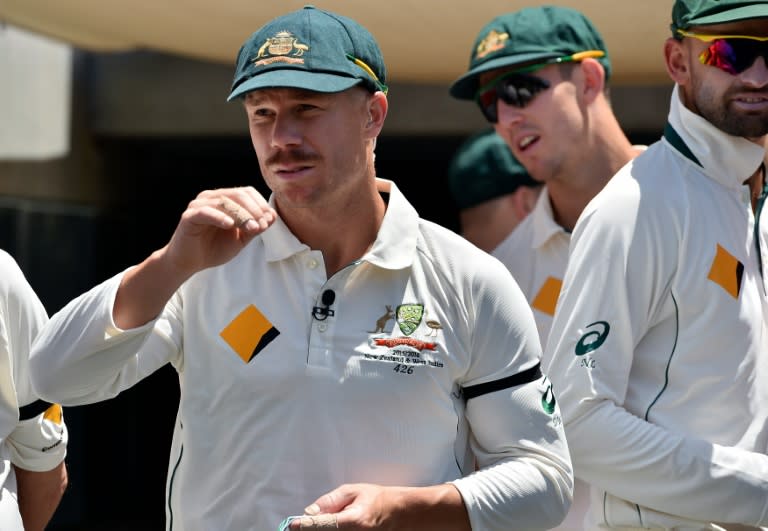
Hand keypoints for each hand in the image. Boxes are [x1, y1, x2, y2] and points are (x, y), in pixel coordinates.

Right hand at [162, 186, 275, 276]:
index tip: (269, 220)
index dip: (260, 204)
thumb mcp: (241, 239)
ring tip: (251, 228)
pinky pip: (206, 212)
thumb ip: (255, 228)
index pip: (246, 192)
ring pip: (225, 202)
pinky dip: (220, 217)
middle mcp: (212, 197)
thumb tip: (272, 216)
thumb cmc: (214, 248)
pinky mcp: (189, 216)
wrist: (190, 262)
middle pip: (238, 194)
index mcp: (225, 199)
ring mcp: (199, 205)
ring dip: (242, 215)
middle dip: (254, 210)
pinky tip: (230, 225)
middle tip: (262, 225)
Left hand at [290, 483, 468, 530]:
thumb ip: (330, 501)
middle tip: (299, 526)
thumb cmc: (376, 499)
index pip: (321, 526)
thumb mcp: (353, 491)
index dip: (304, 526)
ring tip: (320, 523)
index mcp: (353, 521)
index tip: (291, 525)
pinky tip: (328, 527)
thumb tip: (309, 512)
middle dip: (310, 530)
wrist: (400, 513)